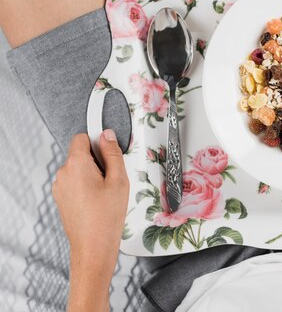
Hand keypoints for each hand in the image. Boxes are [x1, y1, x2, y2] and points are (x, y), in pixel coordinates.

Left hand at [53, 130, 128, 310]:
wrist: (93, 246)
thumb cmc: (106, 216)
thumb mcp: (119, 180)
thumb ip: (113, 153)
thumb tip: (107, 136)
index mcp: (76, 164)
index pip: (82, 137)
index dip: (98, 140)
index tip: (109, 148)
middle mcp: (63, 173)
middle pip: (81, 154)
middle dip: (97, 160)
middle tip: (112, 177)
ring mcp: (60, 187)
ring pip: (78, 169)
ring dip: (92, 174)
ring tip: (106, 192)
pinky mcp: (61, 198)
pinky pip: (75, 182)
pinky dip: (86, 186)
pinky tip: (98, 200)